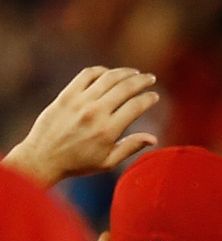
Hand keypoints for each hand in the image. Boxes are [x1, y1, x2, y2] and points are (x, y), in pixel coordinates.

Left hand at [4, 67, 157, 184]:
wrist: (42, 158)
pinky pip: (86, 75)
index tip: (155, 96)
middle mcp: (95, 113)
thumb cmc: (78, 163)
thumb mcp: (108, 162)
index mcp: (108, 131)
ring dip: (125, 72)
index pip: (135, 106)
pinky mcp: (66, 95)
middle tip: (151, 78)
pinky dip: (101, 71)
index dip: (149, 99)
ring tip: (134, 73)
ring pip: (108, 78)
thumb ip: (131, 147)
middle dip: (142, 81)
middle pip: (124, 88)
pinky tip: (109, 73)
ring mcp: (79, 102)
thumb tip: (153, 138)